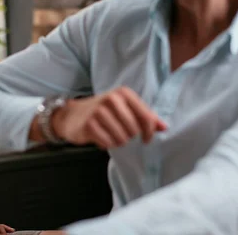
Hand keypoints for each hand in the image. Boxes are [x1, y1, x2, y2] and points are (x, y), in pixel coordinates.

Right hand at [52, 87, 167, 148]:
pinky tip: (101, 137)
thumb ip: (145, 117)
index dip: (149, 132)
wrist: (72, 115)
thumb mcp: (125, 109)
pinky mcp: (89, 124)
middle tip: (121, 133)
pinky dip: (107, 144)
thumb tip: (164, 127)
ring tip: (110, 135)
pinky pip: (108, 143)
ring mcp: (99, 111)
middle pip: (134, 130)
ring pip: (122, 138)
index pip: (146, 117)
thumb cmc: (103, 112)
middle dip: (130, 136)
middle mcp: (112, 99)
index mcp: (124, 93)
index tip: (146, 139)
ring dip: (118, 141)